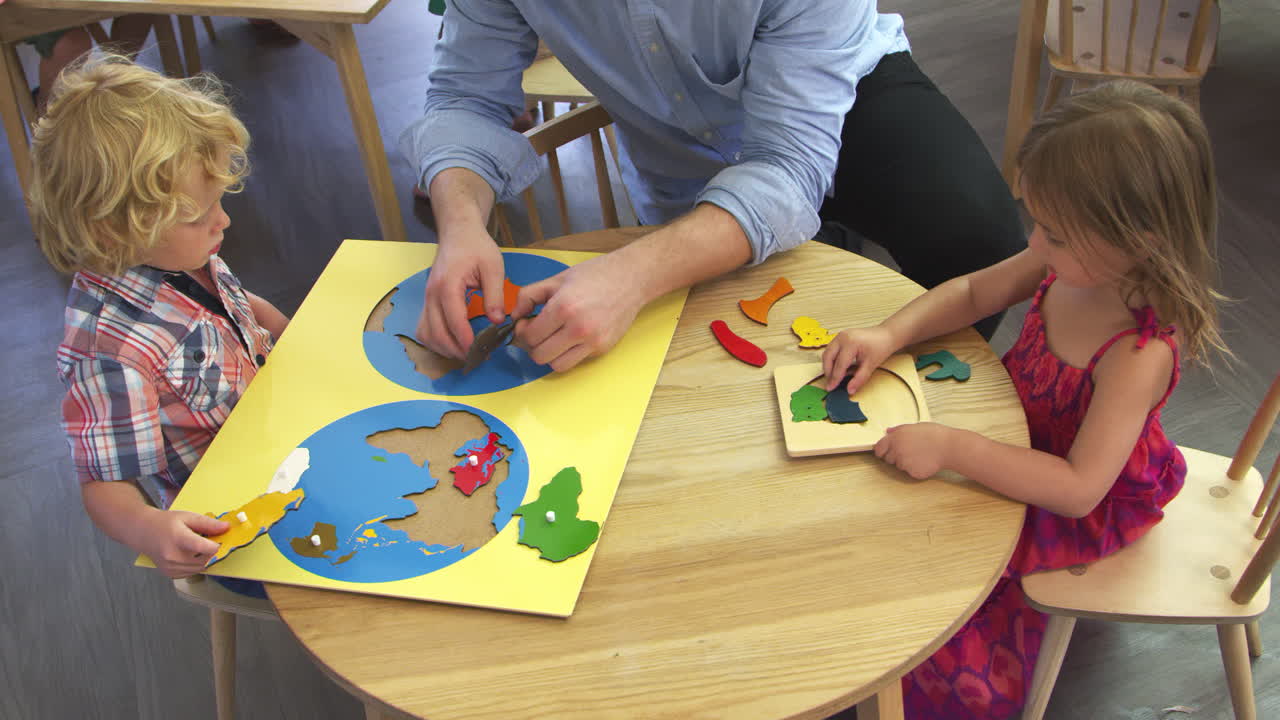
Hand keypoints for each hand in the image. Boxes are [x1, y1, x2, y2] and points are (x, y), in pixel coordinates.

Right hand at [135, 509, 228, 577]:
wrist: (143, 531)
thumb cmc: (165, 523)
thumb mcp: (188, 517)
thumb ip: (208, 523)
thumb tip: (227, 528)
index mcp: (178, 539)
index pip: (204, 547)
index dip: (216, 545)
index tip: (220, 540)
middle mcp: (173, 556)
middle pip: (205, 560)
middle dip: (211, 552)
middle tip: (207, 540)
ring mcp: (170, 567)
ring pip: (201, 568)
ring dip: (204, 559)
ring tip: (194, 546)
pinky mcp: (170, 574)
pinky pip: (192, 572)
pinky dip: (195, 564)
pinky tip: (188, 553)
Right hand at [416, 226, 505, 358]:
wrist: (458, 232)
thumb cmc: (476, 247)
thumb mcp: (493, 266)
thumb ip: (494, 294)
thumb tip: (497, 321)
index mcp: (448, 284)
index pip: (453, 320)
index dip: (465, 340)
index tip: (480, 351)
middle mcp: (432, 294)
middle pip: (436, 332)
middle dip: (455, 350)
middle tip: (476, 357)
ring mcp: (427, 298)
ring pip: (426, 333)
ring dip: (443, 348)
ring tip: (465, 353)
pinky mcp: (428, 301)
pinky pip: (424, 327)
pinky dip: (435, 340)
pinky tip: (452, 343)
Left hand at [510, 252, 645, 371]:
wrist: (631, 279)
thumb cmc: (595, 275)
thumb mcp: (556, 278)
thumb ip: (529, 295)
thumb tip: (515, 315)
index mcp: (563, 307)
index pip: (530, 336)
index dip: (522, 331)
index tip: (525, 324)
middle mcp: (578, 328)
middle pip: (540, 355)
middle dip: (533, 346)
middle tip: (536, 333)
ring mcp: (592, 341)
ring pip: (556, 365)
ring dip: (549, 355)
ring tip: (551, 339)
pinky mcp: (602, 348)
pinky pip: (575, 362)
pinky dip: (567, 355)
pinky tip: (569, 339)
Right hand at [821, 325, 897, 393]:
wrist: (885, 335)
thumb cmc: (880, 347)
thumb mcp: (870, 365)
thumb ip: (859, 379)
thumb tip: (850, 390)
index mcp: (851, 343)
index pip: (839, 364)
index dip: (835, 378)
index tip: (831, 388)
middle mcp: (842, 337)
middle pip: (828, 357)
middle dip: (828, 372)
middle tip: (830, 384)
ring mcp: (840, 335)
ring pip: (827, 353)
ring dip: (828, 366)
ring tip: (833, 377)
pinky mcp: (840, 336)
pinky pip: (831, 349)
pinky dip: (831, 360)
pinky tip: (837, 368)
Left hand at [873, 422, 954, 479]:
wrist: (948, 447)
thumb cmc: (935, 435)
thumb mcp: (914, 426)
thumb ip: (898, 430)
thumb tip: (888, 432)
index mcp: (895, 438)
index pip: (878, 448)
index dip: (881, 450)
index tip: (883, 452)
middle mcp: (897, 451)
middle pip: (888, 459)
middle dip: (895, 456)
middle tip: (909, 451)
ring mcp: (904, 463)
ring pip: (899, 466)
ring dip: (906, 462)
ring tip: (919, 454)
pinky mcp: (912, 473)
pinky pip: (909, 472)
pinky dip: (915, 469)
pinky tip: (923, 461)